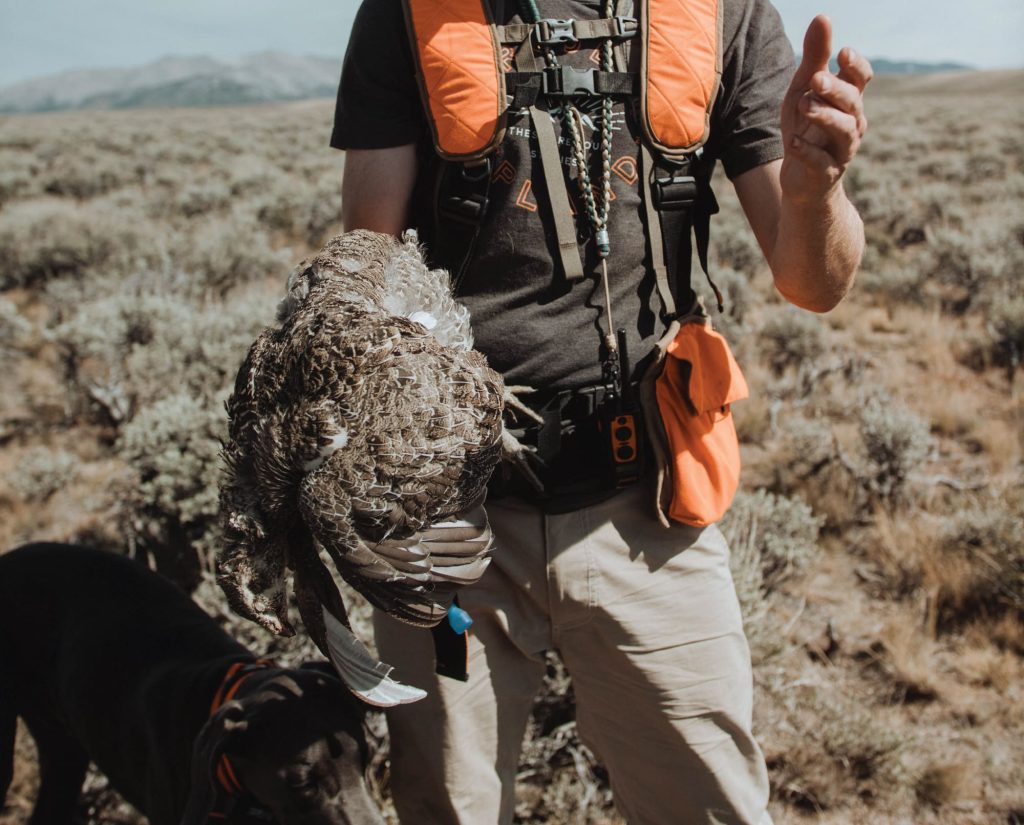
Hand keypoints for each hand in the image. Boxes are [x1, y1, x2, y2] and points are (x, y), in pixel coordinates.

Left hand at [781, 15, 872, 203]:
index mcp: (849, 100)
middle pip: (853, 102)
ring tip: (804, 106)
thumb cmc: (807, 129)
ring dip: (825, 117)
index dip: (856, 66)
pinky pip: (821, 162)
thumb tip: (823, 16)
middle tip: (816, 78)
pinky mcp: (825, 174)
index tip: (843, 53)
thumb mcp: (805, 91)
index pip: (862, 78)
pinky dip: (808, 152)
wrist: (803, 180)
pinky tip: (794, 144)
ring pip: (844, 131)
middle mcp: (852, 123)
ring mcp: (841, 150)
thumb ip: (814, 58)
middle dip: (836, 89)